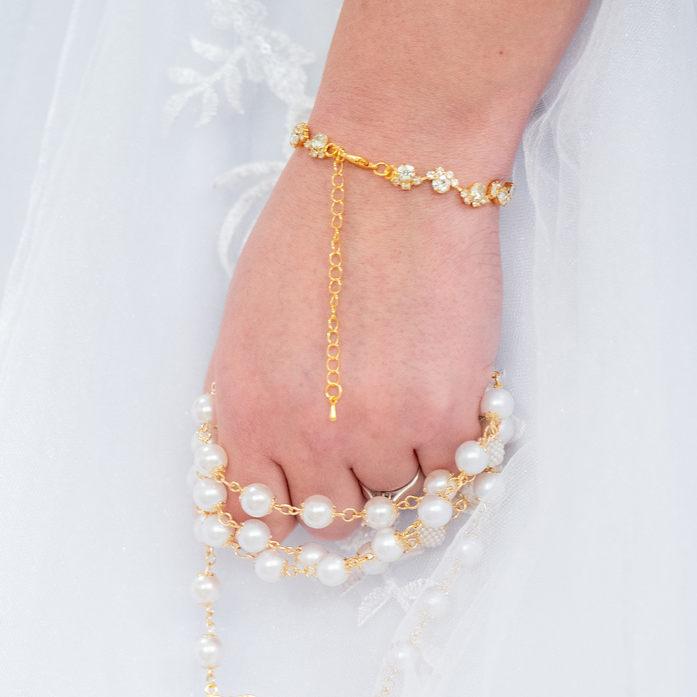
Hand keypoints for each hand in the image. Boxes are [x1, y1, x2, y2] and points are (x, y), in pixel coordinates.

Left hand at [204, 147, 502, 539]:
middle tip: (370, 439)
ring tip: (409, 389)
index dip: (290, 509)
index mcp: (246, 414)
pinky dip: (451, 444)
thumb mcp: (245, 327)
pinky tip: (445, 391)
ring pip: (395, 498)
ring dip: (406, 458)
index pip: (259, 519)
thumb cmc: (314, 233)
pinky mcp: (443, 418)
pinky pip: (449, 473)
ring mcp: (376, 434)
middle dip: (351, 488)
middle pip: (334, 520)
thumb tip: (264, 475)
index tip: (312, 496)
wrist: (390, 176)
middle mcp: (305, 437)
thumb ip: (249, 409)